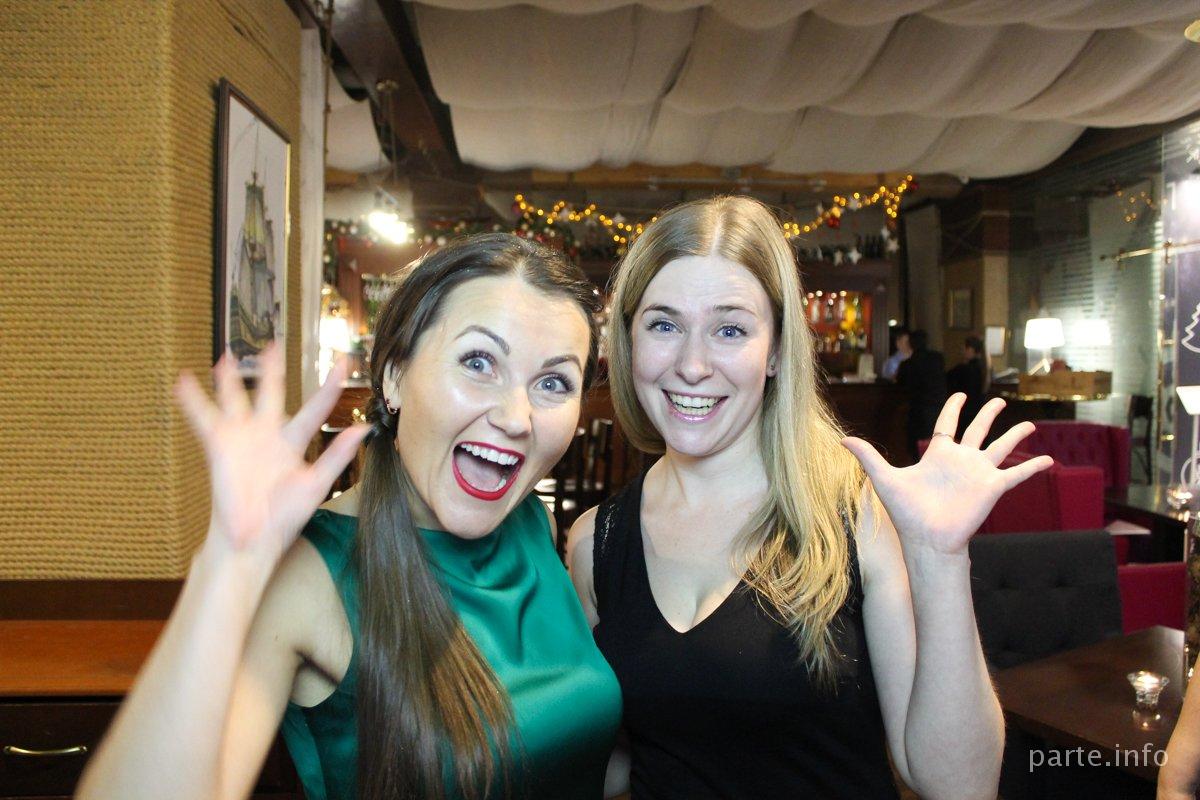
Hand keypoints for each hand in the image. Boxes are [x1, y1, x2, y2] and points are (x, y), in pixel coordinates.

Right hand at [174, 345, 369, 565]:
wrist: (252, 539)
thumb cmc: (285, 517)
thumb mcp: (316, 484)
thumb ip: (338, 455)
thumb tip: (363, 429)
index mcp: (294, 442)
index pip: (315, 407)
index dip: (330, 386)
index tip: (344, 362)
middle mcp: (267, 434)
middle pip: (271, 393)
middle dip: (272, 370)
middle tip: (275, 344)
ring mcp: (242, 438)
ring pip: (235, 399)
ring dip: (229, 379)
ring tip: (227, 356)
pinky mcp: (220, 445)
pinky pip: (204, 417)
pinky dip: (193, 400)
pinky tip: (184, 381)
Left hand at [841, 394, 1052, 556]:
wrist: (927, 539)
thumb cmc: (906, 512)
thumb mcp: (884, 478)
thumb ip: (867, 457)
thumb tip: (841, 439)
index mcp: (938, 456)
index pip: (946, 426)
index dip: (953, 409)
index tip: (960, 395)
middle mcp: (961, 461)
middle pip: (978, 431)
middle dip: (988, 415)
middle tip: (999, 400)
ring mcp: (978, 474)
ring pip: (1000, 447)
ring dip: (1015, 435)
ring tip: (1030, 422)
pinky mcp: (992, 488)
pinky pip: (1017, 474)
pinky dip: (1032, 466)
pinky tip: (1049, 459)